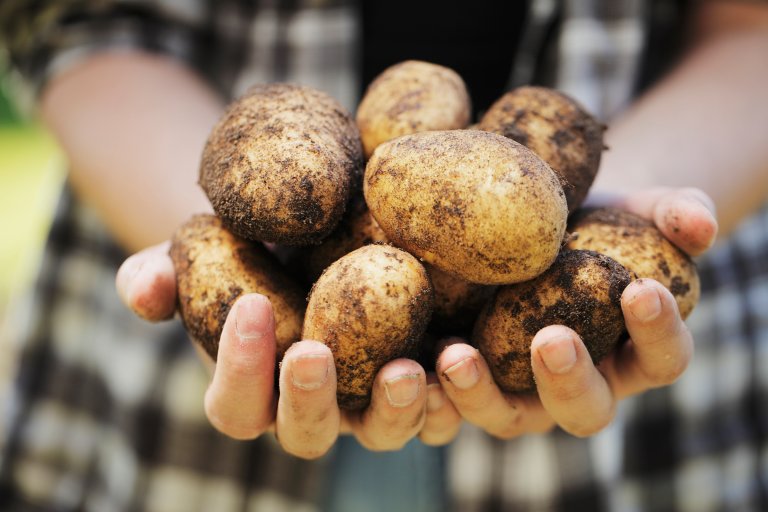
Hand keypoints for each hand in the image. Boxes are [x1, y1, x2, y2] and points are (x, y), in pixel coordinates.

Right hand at [116, 245, 456, 457]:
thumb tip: (140, 289)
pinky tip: (457, 356)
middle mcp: (312, 408)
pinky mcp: (418, 383)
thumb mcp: (201, 252)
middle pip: (307, 434)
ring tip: (406, 369)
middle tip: (312, 352)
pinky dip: (450, 395)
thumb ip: (162, 274)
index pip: (235, 404)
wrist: (311, 236)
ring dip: (393, 411)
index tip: (248, 305)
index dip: (236, 367)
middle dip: (308, 400)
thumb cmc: (248, 249)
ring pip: (380, 435)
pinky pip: (437, 410)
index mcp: (254, 390)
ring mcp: (367, 403)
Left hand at [434, 187, 717, 437]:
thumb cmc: (603, 221)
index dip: (657, 331)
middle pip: (584, 409)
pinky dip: (433, 387)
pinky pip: (450, 399)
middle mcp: (580, 384)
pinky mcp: (469, 375)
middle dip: (568, 380)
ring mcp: (520, 388)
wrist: (544, 222)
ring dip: (481, 394)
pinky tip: (414, 355)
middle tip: (552, 338)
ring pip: (506, 416)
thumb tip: (697, 223)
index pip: (661, 358)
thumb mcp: (643, 208)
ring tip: (455, 355)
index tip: (641, 287)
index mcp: (632, 353)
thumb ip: (680, 212)